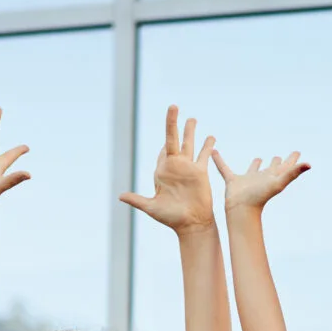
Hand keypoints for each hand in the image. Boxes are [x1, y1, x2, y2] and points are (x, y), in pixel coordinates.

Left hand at [117, 105, 218, 228]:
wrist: (191, 224)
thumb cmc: (170, 218)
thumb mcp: (152, 208)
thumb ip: (138, 200)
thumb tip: (120, 196)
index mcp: (162, 172)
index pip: (162, 151)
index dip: (163, 140)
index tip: (165, 132)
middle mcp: (175, 167)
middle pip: (174, 140)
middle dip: (173, 124)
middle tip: (174, 106)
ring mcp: (188, 168)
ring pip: (190, 144)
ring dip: (190, 131)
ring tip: (192, 119)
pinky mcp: (201, 172)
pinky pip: (205, 155)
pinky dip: (208, 145)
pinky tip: (210, 136)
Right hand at [212, 146, 310, 213]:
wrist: (241, 209)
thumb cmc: (260, 197)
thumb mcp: (279, 182)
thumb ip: (294, 172)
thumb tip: (309, 164)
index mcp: (273, 178)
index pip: (286, 167)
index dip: (292, 160)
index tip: (297, 152)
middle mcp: (262, 179)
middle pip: (272, 169)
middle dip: (276, 163)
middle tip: (279, 156)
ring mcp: (248, 181)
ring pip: (253, 170)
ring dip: (255, 164)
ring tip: (258, 158)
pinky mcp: (233, 182)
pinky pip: (225, 169)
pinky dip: (219, 161)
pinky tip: (214, 152)